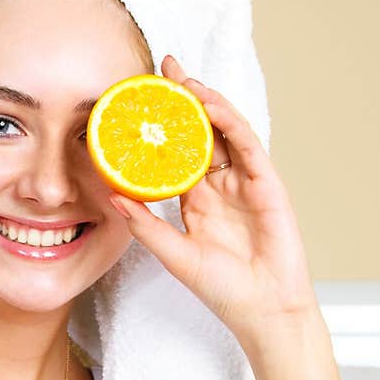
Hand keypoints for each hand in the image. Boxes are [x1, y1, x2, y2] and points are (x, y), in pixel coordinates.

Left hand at [109, 54, 320, 349]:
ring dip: (205, 103)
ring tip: (182, 81)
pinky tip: (210, 105)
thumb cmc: (224, 290)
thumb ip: (146, 226)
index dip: (161, 127)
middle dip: (183, 99)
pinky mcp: (266, 184)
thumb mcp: (174, 254)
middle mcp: (220, 186)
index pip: (176, 153)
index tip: (138, 102)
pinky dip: (229, 122)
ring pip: (224, 131)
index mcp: (197, 200)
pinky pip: (247, 145)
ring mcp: (245, 182)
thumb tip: (112, 196)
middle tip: (161, 68)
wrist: (263, 310)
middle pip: (200, 131)